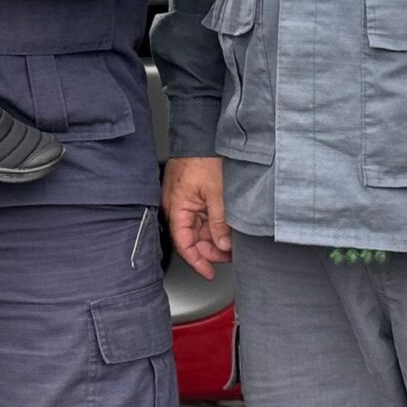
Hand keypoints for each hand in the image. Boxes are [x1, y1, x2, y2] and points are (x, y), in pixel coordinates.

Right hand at [163, 156, 232, 279]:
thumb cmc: (203, 157)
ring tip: (231, 240)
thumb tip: (223, 244)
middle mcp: (176, 206)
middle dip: (210, 250)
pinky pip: (198, 216)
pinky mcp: (189, 194)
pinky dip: (211, 224)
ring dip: (212, 237)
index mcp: (177, 207)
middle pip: (191, 239)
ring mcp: (182, 200)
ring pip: (196, 228)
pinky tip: (225, 226)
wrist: (200, 134)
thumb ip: (220, 222)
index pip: (184, 244)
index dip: (197, 261)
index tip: (209, 272)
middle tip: (229, 255)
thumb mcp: (217, 193)